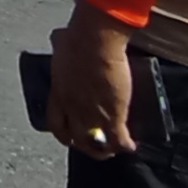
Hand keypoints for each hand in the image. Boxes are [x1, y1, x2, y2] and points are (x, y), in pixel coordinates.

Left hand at [48, 0, 137, 158]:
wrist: (95, 42)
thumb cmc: (76, 38)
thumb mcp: (61, 47)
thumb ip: (59, 48)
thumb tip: (59, 37)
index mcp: (59, 94)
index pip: (56, 123)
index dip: (64, 133)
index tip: (70, 135)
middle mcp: (73, 110)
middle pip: (77, 139)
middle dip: (86, 146)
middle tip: (95, 146)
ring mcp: (92, 115)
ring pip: (98, 145)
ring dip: (106, 150)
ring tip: (114, 149)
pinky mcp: (114, 115)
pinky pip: (119, 139)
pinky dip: (126, 145)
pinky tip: (131, 145)